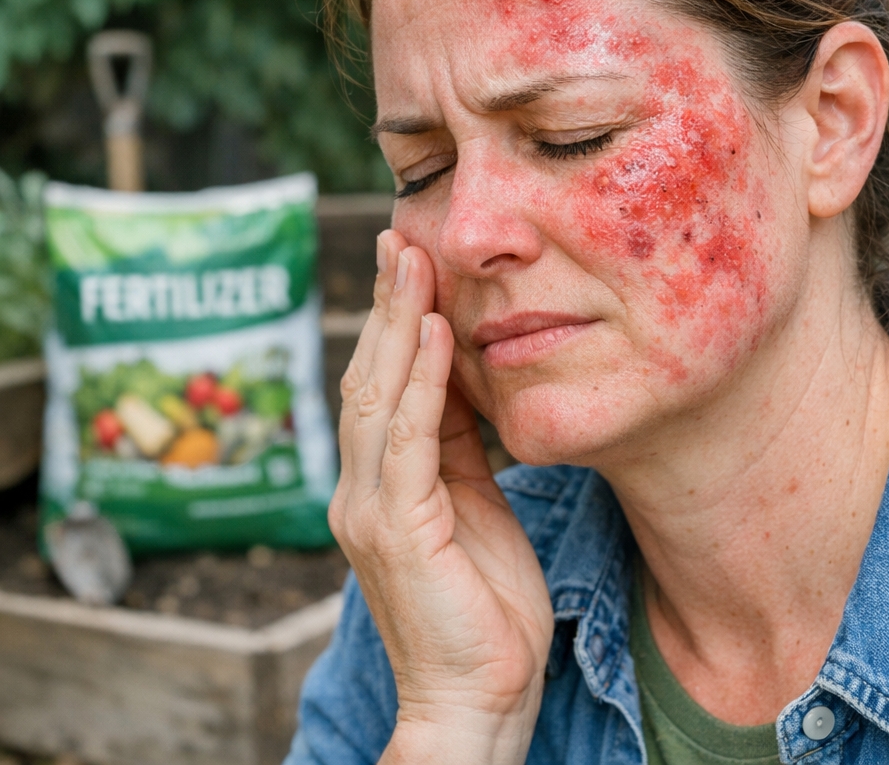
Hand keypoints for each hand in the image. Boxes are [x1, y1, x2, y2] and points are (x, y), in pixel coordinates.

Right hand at [330, 230, 554, 764]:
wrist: (478, 697)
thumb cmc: (482, 605)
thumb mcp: (472, 505)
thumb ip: (454, 445)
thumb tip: (459, 380)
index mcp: (379, 484)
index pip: (380, 386)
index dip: (393, 323)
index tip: (407, 263)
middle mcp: (360, 489)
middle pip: (368, 376)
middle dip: (386, 305)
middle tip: (400, 238)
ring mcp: (369, 509)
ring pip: (378, 396)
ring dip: (397, 324)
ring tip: (412, 261)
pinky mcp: (396, 529)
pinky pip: (408, 439)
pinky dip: (420, 381)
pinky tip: (436, 333)